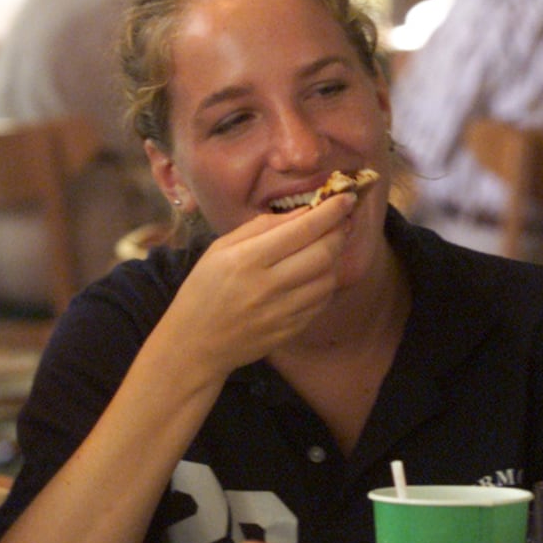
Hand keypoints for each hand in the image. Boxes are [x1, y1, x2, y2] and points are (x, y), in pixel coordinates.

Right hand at [161, 195, 355, 375]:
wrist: (195, 344)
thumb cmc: (204, 289)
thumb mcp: (220, 248)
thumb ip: (262, 226)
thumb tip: (304, 211)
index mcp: (247, 259)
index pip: (302, 230)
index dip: (330, 212)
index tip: (346, 198)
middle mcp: (268, 286)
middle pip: (323, 254)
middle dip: (338, 233)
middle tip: (341, 222)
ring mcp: (282, 312)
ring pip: (328, 279)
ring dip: (334, 260)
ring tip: (326, 248)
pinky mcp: (290, 331)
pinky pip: (321, 303)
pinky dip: (325, 284)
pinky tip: (316, 275)